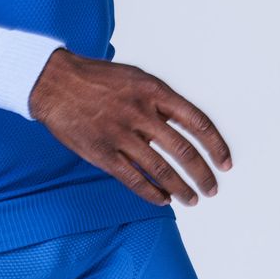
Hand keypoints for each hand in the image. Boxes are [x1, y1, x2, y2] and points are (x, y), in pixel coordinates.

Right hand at [28, 47, 232, 206]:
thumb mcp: (135, 78)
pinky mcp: (101, 152)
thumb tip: (185, 126)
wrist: (54, 82)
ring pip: (161, 169)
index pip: (197, 122)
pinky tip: (162, 200)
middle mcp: (140, 113)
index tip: (225, 163)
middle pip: (183, 151)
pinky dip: (152, 193)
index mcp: (153, 91)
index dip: (216, 145)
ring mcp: (120, 134)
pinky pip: (133, 179)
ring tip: (191, 199)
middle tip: (211, 189)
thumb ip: (160, 101)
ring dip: (180, 188)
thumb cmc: (96, 79)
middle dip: (203, 174)